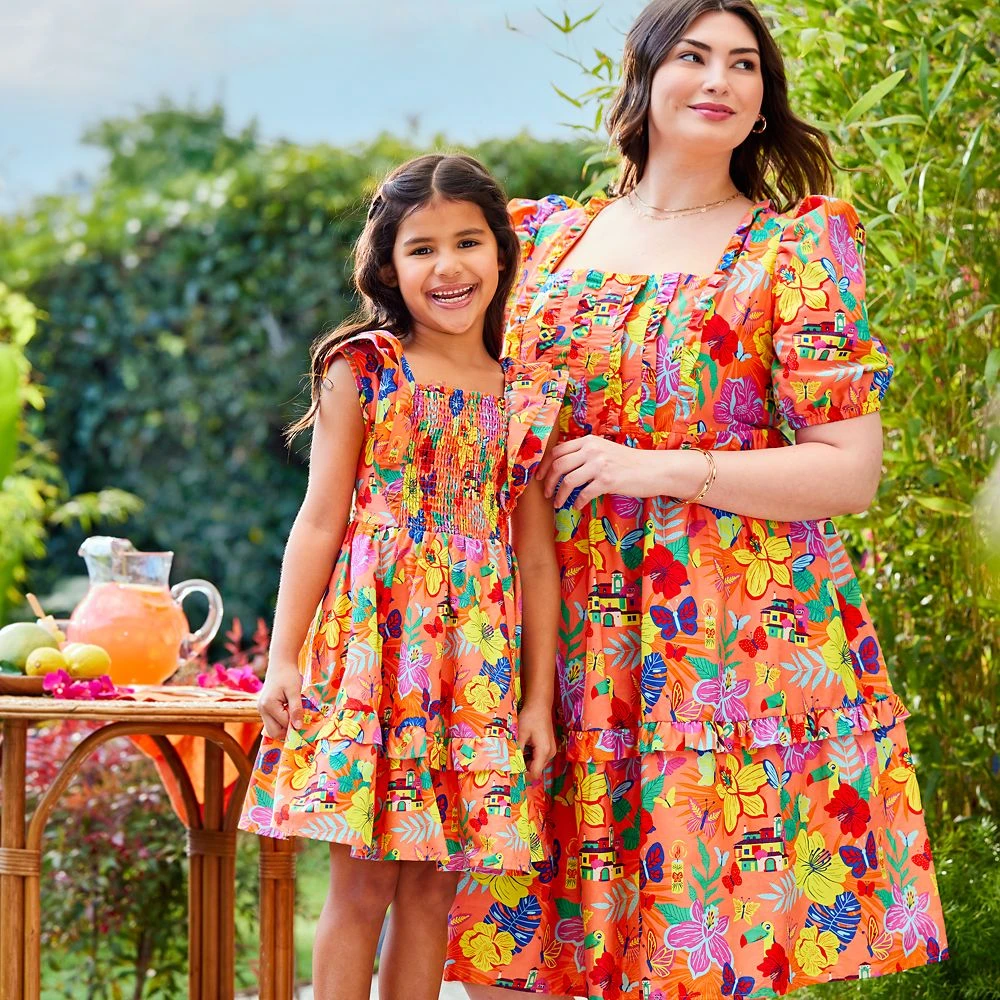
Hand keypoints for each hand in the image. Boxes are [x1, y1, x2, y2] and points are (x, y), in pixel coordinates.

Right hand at [257, 660, 303, 739]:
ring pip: (272, 728)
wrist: (281, 662)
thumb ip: (296, 709)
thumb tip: (298, 727)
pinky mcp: (264, 708)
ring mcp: (261, 709)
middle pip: (274, 731)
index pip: (283, 724)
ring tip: (294, 713)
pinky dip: (281, 720)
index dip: (295, 724)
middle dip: (288, 730)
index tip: (305, 720)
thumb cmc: (288, 675)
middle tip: (299, 719)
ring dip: (284, 725)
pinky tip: (289, 711)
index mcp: (268, 705)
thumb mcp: (295, 691)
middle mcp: (262, 709)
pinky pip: (272, 721)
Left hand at [517, 700, 555, 782]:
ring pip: (537, 764)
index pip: (535, 773)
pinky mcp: (548, 747)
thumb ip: (516, 750)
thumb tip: (509, 763)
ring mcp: (550, 750)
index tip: (512, 772)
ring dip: (526, 761)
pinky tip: (523, 748)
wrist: (540, 705)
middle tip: (511, 761)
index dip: (524, 776)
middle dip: (523, 768)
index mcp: (544, 751)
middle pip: (536, 769)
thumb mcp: (521, 734)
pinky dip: (530, 756)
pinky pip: (538, 757)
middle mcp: (550, 753)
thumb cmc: (530, 717)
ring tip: (516, 752)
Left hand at [539, 435, 665, 508]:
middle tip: (546, 494)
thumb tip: (562, 467)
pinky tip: (577, 507)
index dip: (545, 466)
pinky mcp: (608, 481)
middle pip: (559, 466)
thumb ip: (585, 454)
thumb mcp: (604, 451)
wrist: (653, 469)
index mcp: (589, 441)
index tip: (540, 477)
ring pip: (568, 481)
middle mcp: (592, 450)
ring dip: (560, 495)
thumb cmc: (628, 463)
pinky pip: (584, 494)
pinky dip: (577, 503)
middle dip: (548, 482)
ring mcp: (600, 465)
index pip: (557, 451)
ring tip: (558, 503)